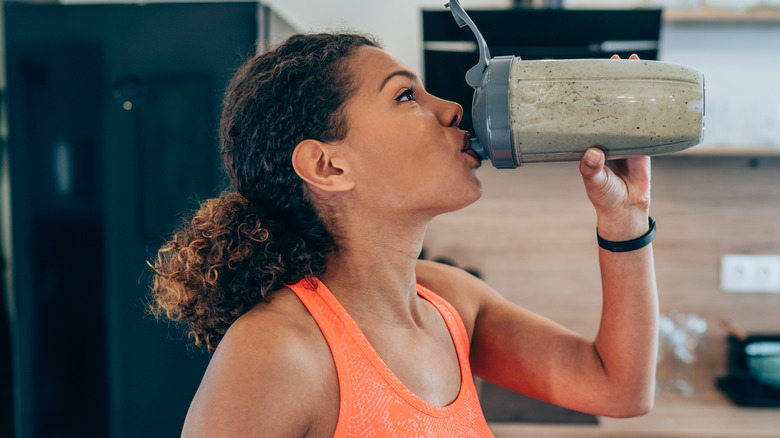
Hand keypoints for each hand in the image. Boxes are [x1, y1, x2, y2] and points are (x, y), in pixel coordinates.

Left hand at [578, 53, 649, 240]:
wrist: (625, 211)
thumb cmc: (603, 197)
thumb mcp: (594, 182)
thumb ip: (591, 169)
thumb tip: (592, 152)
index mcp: (590, 142)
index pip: (589, 113)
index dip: (591, 93)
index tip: (591, 72)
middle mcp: (607, 137)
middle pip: (611, 105)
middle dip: (615, 83)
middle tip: (619, 61)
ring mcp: (626, 140)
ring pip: (631, 111)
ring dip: (635, 92)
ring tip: (638, 67)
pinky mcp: (644, 146)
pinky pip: (649, 124)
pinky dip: (653, 110)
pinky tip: (658, 94)